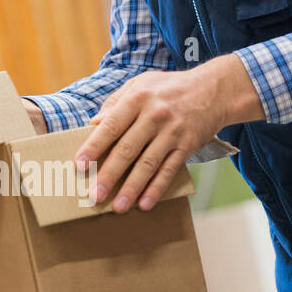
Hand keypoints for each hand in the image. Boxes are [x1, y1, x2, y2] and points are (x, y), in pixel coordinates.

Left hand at [74, 55, 262, 211]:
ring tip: (117, 207)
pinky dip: (156, 188)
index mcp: (137, 98)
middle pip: (127, 150)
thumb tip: (93, 124)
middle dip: (109, 175)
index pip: (110, 126)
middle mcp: (154, 115)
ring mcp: (172, 132)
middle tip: (94, 195)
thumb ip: (115, 102)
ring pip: (148, 165)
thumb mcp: (140, 84)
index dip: (94, 147)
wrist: (212, 90)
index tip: (80, 165)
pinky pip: (169, 170)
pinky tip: (145, 204)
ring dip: (132, 188)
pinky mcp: (186, 146)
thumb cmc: (168, 88)